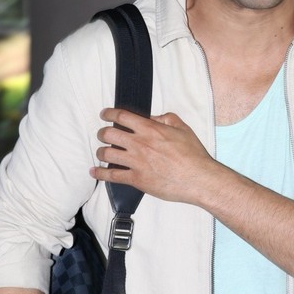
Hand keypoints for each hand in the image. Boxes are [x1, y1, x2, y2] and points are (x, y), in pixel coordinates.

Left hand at [90, 108, 218, 204]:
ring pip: (107, 153)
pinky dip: (100, 173)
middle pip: (109, 134)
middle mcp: (140, 144)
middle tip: (103, 134)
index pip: (122, 116)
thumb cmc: (193, 155)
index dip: (109, 113)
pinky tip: (94, 171)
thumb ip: (166, 118)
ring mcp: (136, 162)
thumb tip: (153, 117)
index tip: (105, 114)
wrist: (198, 178)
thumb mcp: (183, 128)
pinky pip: (112, 175)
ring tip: (102, 151)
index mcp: (150, 129)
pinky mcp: (136, 179)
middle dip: (102, 132)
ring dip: (101, 151)